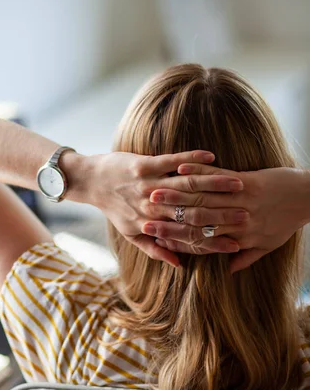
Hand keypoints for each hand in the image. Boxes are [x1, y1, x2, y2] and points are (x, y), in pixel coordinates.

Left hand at [86, 151, 247, 266]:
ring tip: (238, 186)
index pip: (186, 236)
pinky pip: (171, 161)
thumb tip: (179, 265)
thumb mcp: (130, 233)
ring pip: (185, 185)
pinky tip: (211, 157)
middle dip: (220, 214)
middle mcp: (150, 206)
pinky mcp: (143, 164)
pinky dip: (192, 159)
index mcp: (149, 225)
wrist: (91, 181)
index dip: (210, 241)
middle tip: (247, 215)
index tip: (235, 244)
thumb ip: (154, 250)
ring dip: (213, 184)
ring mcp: (147, 184)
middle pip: (191, 211)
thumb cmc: (114, 208)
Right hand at [145, 164, 309, 271]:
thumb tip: (227, 270)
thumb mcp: (268, 245)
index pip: (199, 240)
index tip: (154, 237)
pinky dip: (197, 170)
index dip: (175, 239)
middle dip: (168, 216)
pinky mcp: (247, 181)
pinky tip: (180, 167)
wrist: (309, 197)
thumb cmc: (287, 221)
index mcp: (239, 238)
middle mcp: (236, 221)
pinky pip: (217, 175)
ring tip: (154, 190)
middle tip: (145, 214)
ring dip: (176, 192)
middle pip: (195, 219)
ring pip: (202, 197)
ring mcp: (241, 199)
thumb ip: (245, 258)